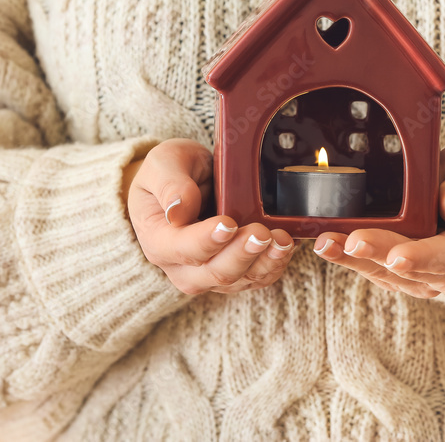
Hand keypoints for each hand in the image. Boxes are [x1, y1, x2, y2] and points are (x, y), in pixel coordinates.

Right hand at [125, 138, 298, 294]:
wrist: (182, 185)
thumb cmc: (169, 173)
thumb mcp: (162, 164)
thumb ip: (169, 184)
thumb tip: (178, 209)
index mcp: (158, 241)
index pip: (182, 249)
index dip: (206, 240)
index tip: (228, 223)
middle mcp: (181, 266)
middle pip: (215, 273)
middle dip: (242, 254)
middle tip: (261, 232)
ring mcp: (208, 274)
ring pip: (239, 280)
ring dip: (264, 262)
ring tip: (282, 240)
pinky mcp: (233, 273)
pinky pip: (256, 278)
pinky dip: (274, 265)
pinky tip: (286, 246)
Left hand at [312, 142, 444, 297]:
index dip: (423, 257)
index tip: (398, 256)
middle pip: (414, 271)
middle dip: (379, 256)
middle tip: (350, 241)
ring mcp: (430, 277)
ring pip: (390, 276)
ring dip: (356, 261)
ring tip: (327, 243)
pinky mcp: (406, 275)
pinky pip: (377, 271)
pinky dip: (351, 260)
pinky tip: (329, 246)